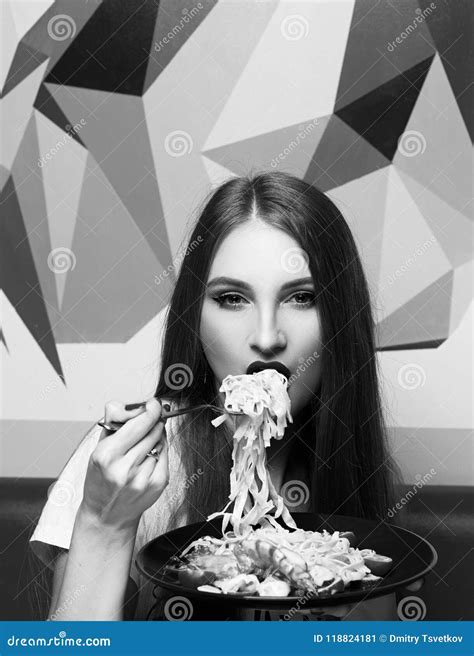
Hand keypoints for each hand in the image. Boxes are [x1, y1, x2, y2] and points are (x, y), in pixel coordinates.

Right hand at [81, 397, 169, 529]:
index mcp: (107, 455)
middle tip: (149, 421)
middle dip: (153, 422)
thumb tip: (133, 405)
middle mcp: (125, 468)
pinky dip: (159, 452)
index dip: (150, 410)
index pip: (138, 423)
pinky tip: (147, 459)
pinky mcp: (157, 484)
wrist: (106, 516)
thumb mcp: (97, 448)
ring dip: (155, 438)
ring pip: (160, 442)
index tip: (153, 404)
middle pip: (152, 430)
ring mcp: (143, 477)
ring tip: (142, 447)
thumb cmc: (100, 480)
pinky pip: (165, 455)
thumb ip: (114, 423)